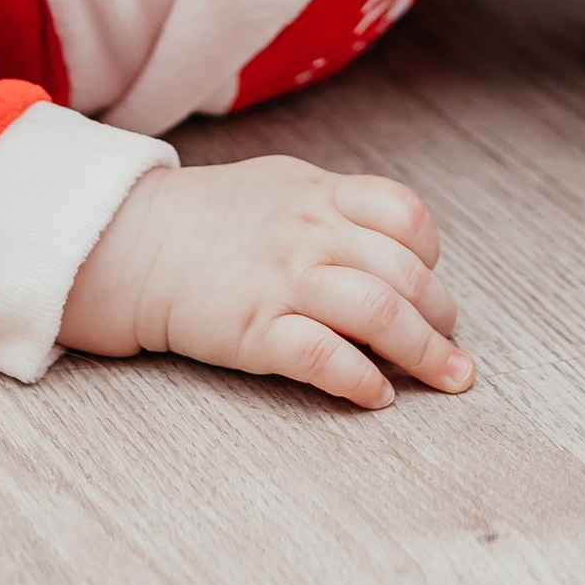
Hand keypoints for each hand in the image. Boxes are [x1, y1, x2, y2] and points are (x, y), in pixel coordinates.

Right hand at [60, 157, 473, 409]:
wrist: (133, 243)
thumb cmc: (212, 220)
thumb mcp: (281, 188)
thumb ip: (338, 210)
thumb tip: (400, 253)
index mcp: (319, 194)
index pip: (406, 216)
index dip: (431, 258)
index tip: (430, 288)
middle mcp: (310, 232)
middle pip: (406, 274)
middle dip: (441, 320)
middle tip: (451, 351)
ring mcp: (284, 280)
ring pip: (380, 314)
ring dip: (424, 354)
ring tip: (445, 379)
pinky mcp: (255, 330)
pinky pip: (325, 357)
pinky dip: (361, 381)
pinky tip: (377, 396)